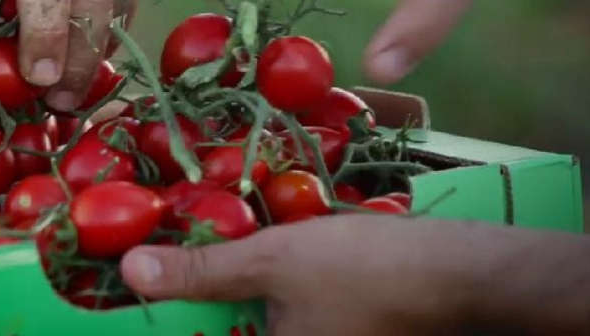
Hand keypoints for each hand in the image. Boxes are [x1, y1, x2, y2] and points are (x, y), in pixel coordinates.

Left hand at [120, 216, 495, 335]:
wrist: (458, 276)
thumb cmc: (365, 270)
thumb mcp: (274, 260)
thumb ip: (202, 271)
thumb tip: (132, 271)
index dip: (164, 324)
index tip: (134, 300)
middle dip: (191, 310)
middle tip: (156, 274)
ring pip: (246, 330)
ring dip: (219, 306)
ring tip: (192, 269)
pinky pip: (272, 326)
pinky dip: (251, 305)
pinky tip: (242, 273)